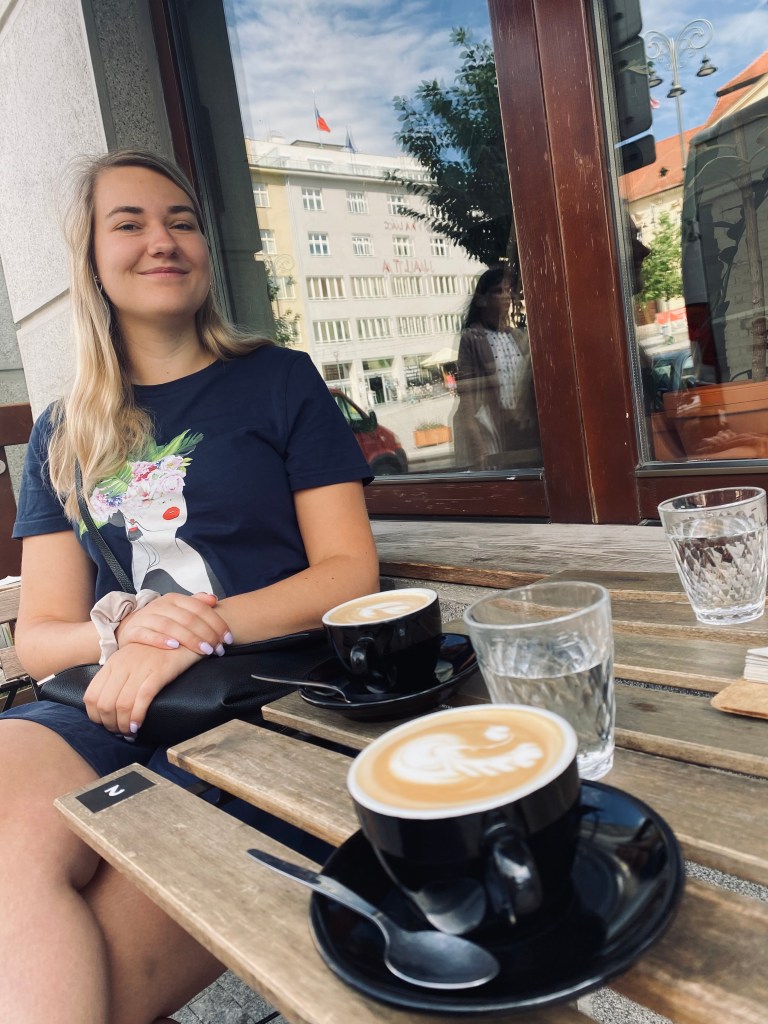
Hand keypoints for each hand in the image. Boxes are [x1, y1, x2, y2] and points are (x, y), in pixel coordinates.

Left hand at [83, 642, 200, 736]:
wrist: (185, 634)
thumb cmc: (159, 650)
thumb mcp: (132, 659)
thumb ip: (119, 676)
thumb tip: (109, 704)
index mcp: (113, 663)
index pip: (90, 696)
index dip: (95, 717)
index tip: (107, 725)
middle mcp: (122, 665)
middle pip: (104, 704)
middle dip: (109, 725)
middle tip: (119, 733)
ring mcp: (140, 668)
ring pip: (121, 705)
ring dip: (123, 726)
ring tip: (130, 734)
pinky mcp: (158, 671)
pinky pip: (142, 699)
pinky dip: (137, 716)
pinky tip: (138, 725)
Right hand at [115, 592, 232, 656]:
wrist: (128, 628)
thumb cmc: (160, 621)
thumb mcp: (178, 610)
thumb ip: (196, 604)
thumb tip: (214, 598)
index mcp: (174, 599)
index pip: (200, 608)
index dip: (216, 623)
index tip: (228, 639)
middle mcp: (160, 605)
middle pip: (188, 618)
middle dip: (207, 634)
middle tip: (218, 649)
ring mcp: (145, 617)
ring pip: (170, 626)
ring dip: (189, 638)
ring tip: (204, 650)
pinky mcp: (133, 631)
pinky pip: (147, 634)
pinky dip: (161, 640)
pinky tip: (174, 647)